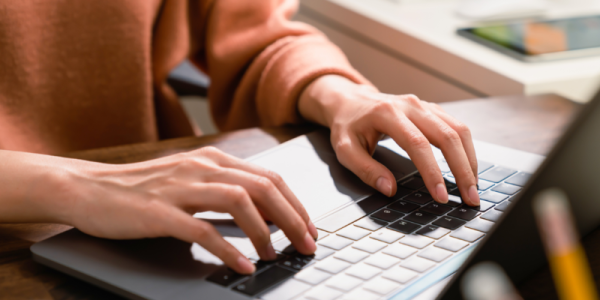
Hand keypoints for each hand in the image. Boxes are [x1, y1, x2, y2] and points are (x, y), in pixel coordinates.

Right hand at [60, 147, 317, 273]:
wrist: (89, 188)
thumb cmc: (143, 188)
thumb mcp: (190, 180)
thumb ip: (225, 189)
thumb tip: (265, 212)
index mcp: (213, 159)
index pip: (269, 177)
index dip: (295, 204)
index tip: (309, 228)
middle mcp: (201, 167)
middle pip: (262, 187)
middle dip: (292, 219)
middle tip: (307, 244)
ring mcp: (180, 187)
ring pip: (239, 202)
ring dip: (265, 232)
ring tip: (276, 255)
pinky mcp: (159, 211)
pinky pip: (202, 230)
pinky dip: (228, 249)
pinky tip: (242, 264)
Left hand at [299, 75, 479, 205]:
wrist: (349, 101)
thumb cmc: (347, 125)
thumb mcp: (345, 150)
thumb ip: (365, 170)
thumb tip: (389, 189)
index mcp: (387, 113)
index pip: (417, 144)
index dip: (432, 171)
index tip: (441, 196)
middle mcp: (410, 105)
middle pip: (447, 135)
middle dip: (462, 169)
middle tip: (469, 198)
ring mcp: (424, 105)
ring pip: (458, 130)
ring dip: (470, 160)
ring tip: (473, 187)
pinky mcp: (432, 110)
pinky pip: (457, 127)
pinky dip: (466, 149)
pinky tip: (468, 168)